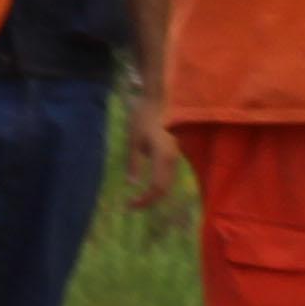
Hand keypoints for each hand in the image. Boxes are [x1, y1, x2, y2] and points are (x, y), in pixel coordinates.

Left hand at [121, 99, 183, 215]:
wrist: (157, 99)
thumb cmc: (143, 117)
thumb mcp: (133, 141)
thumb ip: (134, 164)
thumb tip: (132, 185)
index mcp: (163, 157)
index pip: (157, 188)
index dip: (144, 200)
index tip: (129, 205)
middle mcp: (173, 159)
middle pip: (164, 189)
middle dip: (148, 201)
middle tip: (130, 206)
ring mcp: (175, 156)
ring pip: (167, 183)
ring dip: (153, 194)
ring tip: (136, 199)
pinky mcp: (173, 153)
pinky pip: (167, 175)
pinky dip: (158, 185)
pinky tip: (145, 188)